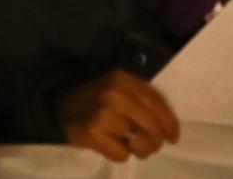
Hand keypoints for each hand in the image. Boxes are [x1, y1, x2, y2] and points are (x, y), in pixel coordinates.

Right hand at [54, 69, 179, 161]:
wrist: (58, 106)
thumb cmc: (94, 98)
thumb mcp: (117, 87)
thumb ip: (141, 98)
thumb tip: (168, 126)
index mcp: (122, 78)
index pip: (157, 103)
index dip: (170, 124)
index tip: (173, 137)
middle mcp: (114, 93)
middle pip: (153, 126)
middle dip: (156, 141)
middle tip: (151, 145)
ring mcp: (103, 114)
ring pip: (140, 143)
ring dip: (140, 150)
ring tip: (131, 145)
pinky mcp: (93, 133)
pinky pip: (122, 155)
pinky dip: (120, 154)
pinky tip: (111, 145)